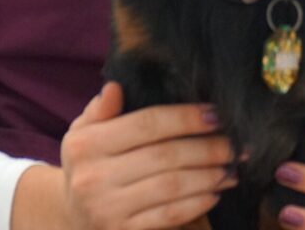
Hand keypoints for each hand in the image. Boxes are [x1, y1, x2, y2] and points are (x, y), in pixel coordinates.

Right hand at [60, 82, 239, 228]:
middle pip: (165, 156)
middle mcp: (94, 177)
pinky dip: (196, 203)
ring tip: (231, 167)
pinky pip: (168, 216)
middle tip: (235, 143)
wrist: (69, 218)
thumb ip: (101, 109)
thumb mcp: (83, 131)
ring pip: (172, 187)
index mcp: (87, 143)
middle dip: (207, 148)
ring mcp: (107, 209)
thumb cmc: (87, 164)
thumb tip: (116, 87)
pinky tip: (214, 192)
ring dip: (209, 176)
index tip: (216, 114)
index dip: (185, 117)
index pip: (147, 123)